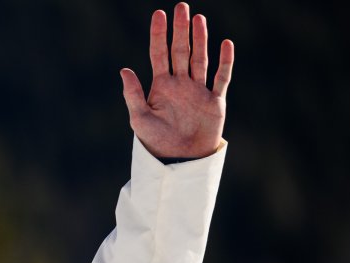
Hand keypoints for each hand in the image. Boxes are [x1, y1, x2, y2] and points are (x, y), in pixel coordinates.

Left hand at [120, 3, 233, 158]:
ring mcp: (198, 90)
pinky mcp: (214, 101)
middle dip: (180, 29)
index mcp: (161, 86)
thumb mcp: (139, 119)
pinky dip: (224, 62)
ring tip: (198, 18)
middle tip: (181, 7)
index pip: (159, 54)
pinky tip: (225, 44)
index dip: (158, 34)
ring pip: (200, 59)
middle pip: (181, 50)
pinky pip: (221, 77)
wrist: (179, 160)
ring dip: (200, 39)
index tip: (158, 14)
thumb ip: (133, 94)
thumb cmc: (156, 141)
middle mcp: (180, 84)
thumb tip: (124, 70)